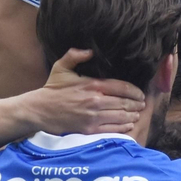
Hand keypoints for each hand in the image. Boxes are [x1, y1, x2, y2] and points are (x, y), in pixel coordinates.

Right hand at [24, 49, 144, 135]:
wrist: (39, 110)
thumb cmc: (52, 89)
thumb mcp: (61, 67)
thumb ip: (75, 56)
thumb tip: (90, 51)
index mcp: (92, 85)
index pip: (122, 87)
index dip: (135, 91)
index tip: (141, 94)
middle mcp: (95, 101)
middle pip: (125, 103)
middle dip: (136, 104)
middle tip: (142, 105)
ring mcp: (93, 116)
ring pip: (121, 116)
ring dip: (132, 116)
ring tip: (137, 115)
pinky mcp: (89, 129)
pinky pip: (112, 129)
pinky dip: (123, 127)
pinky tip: (128, 125)